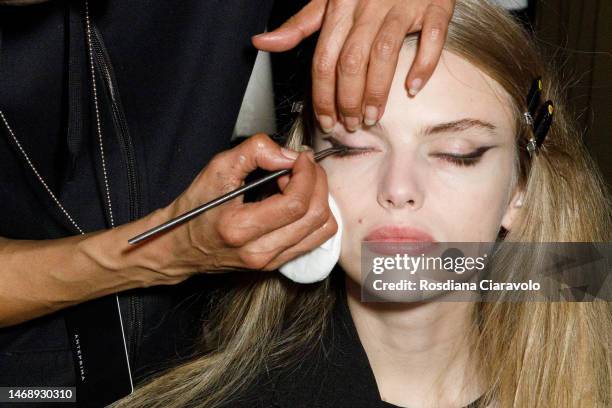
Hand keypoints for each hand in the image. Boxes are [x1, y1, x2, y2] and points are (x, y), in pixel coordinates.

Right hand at [139, 134, 336, 279]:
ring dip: (319, 199)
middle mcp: (259, 251)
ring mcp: (270, 261)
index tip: (301, 158)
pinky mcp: (276, 263)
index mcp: (241, 228)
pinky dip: (315, 215)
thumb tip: (288, 155)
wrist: (179, 246)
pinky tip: (296, 201)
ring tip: (297, 185)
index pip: (296, 203)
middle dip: (317, 183)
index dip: (307, 174)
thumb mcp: (217, 169)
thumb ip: (254, 152)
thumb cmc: (194, 210)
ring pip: (322, 229)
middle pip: (316, 216)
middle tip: (300, 168)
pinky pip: (315, 239)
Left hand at [252, 0, 454, 131]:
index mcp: (340, 7)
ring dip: (377, 92)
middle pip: (351, 61)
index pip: (324, 59)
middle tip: (351, 125)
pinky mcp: (435, 5)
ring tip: (374, 117)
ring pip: (384, 54)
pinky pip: (431, 37)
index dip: (322, 95)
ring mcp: (403, 5)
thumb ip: (299, 25)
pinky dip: (423, 65)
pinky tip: (413, 88)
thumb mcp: (328, 0)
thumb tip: (262, 43)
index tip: (326, 121)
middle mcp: (368, 6)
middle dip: (348, 100)